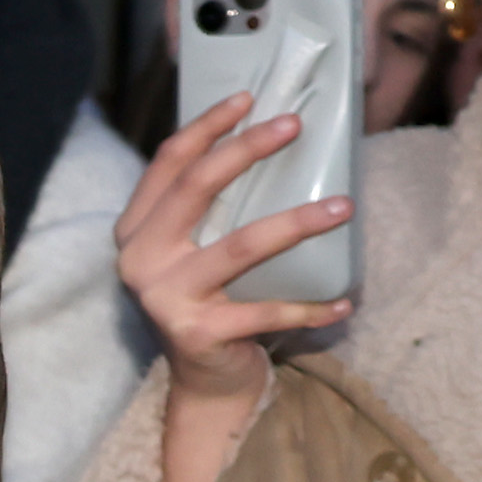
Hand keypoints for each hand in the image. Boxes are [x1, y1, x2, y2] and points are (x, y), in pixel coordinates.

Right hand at [111, 94, 355, 481]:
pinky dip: (311, 308)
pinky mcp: (197, 332)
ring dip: (297, 224)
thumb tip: (270, 138)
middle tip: (295, 125)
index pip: (169, 163)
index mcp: (137, 229)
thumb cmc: (211, 301)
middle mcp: (141, 259)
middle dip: (247, 150)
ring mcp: (165, 297)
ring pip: (240, 245)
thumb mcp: (197, 249)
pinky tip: (344, 301)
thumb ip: (210, 208)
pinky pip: (265, 311)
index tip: (249, 98)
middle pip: (197, 188)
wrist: (204, 383)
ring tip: (344, 206)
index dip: (207, 126)